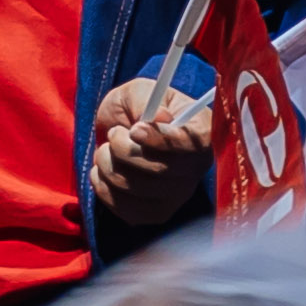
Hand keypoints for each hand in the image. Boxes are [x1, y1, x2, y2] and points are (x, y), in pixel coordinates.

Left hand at [89, 77, 213, 229]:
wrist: (124, 133)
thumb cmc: (137, 108)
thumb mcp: (139, 92)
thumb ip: (146, 99)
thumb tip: (160, 118)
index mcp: (202, 132)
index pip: (191, 146)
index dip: (161, 141)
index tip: (134, 130)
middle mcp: (196, 168)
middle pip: (161, 171)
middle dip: (123, 150)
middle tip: (113, 134)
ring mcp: (178, 195)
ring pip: (137, 189)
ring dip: (108, 166)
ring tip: (105, 151)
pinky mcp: (156, 213)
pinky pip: (125, 209)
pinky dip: (103, 188)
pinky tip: (102, 171)